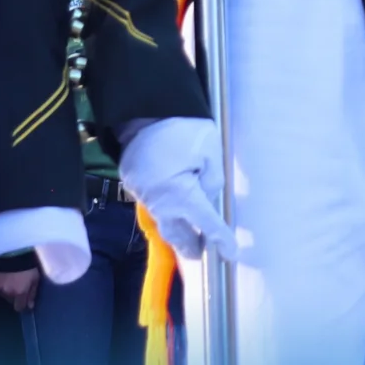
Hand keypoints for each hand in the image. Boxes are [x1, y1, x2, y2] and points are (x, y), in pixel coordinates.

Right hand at [0, 262, 42, 312]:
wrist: (13, 253)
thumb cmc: (28, 266)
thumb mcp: (35, 279)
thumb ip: (32, 294)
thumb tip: (30, 306)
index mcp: (19, 293)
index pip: (19, 307)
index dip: (22, 306)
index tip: (24, 302)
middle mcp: (8, 293)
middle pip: (11, 301)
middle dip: (15, 297)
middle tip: (19, 288)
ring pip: (4, 295)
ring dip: (7, 291)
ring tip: (12, 282)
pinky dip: (0, 286)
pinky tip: (4, 280)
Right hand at [120, 117, 235, 259]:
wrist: (145, 110)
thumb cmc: (183, 127)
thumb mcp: (211, 150)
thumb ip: (213, 180)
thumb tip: (207, 199)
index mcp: (179, 193)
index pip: (205, 222)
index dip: (220, 238)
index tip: (231, 254)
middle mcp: (158, 200)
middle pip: (176, 233)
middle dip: (190, 245)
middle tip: (203, 252)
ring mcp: (142, 194)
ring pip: (162, 222)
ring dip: (177, 232)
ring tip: (191, 241)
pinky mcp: (133, 185)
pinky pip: (152, 206)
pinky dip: (165, 214)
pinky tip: (175, 214)